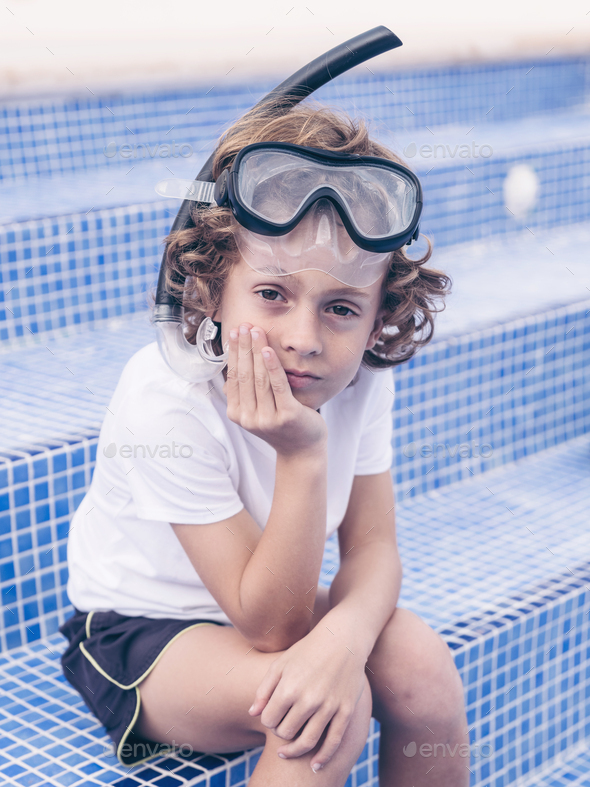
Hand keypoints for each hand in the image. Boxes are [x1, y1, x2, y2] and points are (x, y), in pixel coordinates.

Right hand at [222, 323, 326, 456]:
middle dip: (243, 347)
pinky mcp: (287, 416)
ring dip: (257, 351)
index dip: (234, 353)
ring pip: (259, 378)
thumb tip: (231, 371)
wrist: (302, 450)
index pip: (234, 377)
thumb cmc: (281, 425)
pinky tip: (269, 349)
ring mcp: (267, 419)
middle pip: (245, 375)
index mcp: (238, 414)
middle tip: (243, 325)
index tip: (235, 332)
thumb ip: (245, 393)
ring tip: (256, 331)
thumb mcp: (257, 410)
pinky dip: (272, 366)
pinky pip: (278, 386)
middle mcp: (249, 418)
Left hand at [248, 619, 366, 769]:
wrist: (342, 639)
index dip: (268, 720)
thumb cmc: (307, 650)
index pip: (269, 720)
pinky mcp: (346, 711)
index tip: (272, 715)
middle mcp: (309, 699)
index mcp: (289, 687)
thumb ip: (264, 689)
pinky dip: (323, 758)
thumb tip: (252, 713)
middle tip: (282, 726)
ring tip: (288, 751)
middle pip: (286, 733)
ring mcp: (329, 707)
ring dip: (295, 750)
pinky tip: (314, 766)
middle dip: (281, 732)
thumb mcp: (280, 663)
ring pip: (307, 742)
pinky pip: (333, 742)